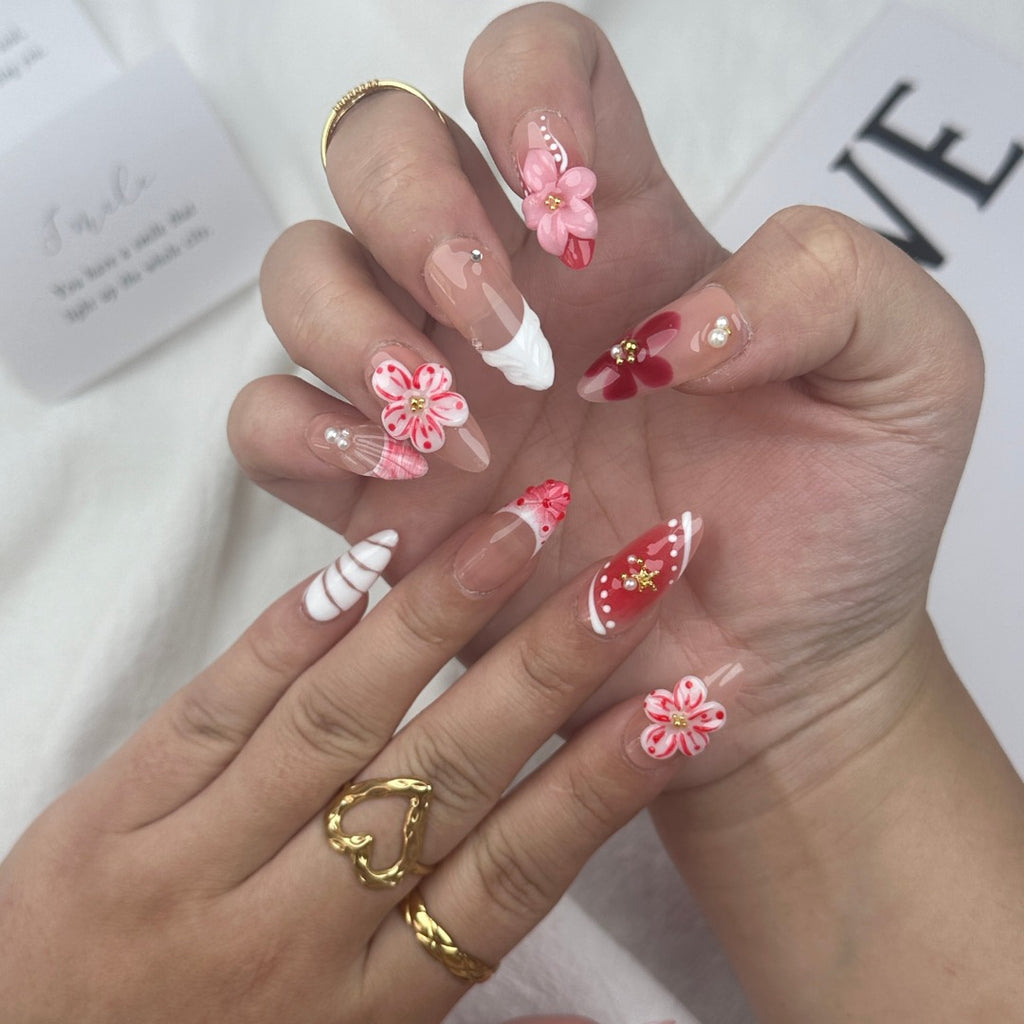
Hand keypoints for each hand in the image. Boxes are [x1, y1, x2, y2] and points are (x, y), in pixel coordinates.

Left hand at [0, 488, 686, 1022]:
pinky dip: (300, 624)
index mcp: (368, 1005)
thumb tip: (607, 1023)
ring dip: (442, 614)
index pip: (514, 872)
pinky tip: (370, 555)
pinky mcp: (109, 815)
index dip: (605, 781)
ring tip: (521, 524)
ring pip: (341, 715)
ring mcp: (192, 862)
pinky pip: (218, 701)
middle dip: (551, 663)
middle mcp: (292, 927)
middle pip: (447, 772)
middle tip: (635, 566)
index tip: (688, 697)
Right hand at [229, 4, 980, 793]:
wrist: (778, 667)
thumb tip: (672, 324)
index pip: (530, 70)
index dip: (528, 98)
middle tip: (508, 335)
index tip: (578, 219)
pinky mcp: (385, 499)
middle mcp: (507, 293)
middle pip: (379, 149)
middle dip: (417, 216)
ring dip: (355, 329)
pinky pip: (268, 424)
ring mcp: (436, 390)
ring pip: (303, 277)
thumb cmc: (841, 523)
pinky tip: (399, 478)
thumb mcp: (907, 375)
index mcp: (620, 232)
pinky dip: (303, 433)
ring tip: (458, 432)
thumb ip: (831, 284)